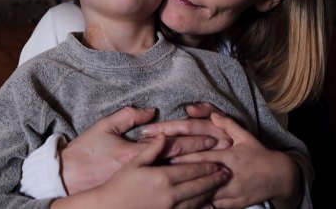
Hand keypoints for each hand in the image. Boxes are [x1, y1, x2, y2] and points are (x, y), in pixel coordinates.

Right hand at [53, 134, 229, 208]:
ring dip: (211, 193)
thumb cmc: (118, 184)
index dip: (208, 165)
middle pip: (199, 185)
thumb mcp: (132, 162)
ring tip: (220, 187)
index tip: (219, 161)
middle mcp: (170, 194)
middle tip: (227, 174)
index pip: (192, 169)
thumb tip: (163, 135)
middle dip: (215, 179)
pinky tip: (208, 206)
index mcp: (162, 177)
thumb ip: (151, 149)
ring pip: (197, 201)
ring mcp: (169, 208)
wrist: (108, 207)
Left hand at [170, 113, 302, 207]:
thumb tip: (212, 113)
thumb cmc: (259, 154)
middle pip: (200, 176)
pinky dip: (201, 206)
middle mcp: (229, 174)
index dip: (183, 157)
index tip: (166, 157)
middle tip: (160, 174)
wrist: (281, 177)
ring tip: (169, 190)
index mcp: (229, 156)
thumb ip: (227, 124)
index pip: (202, 157)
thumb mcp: (245, 136)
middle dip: (180, 175)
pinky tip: (186, 204)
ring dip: (188, 192)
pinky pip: (214, 207)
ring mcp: (232, 191)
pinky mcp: (235, 204)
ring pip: (206, 194)